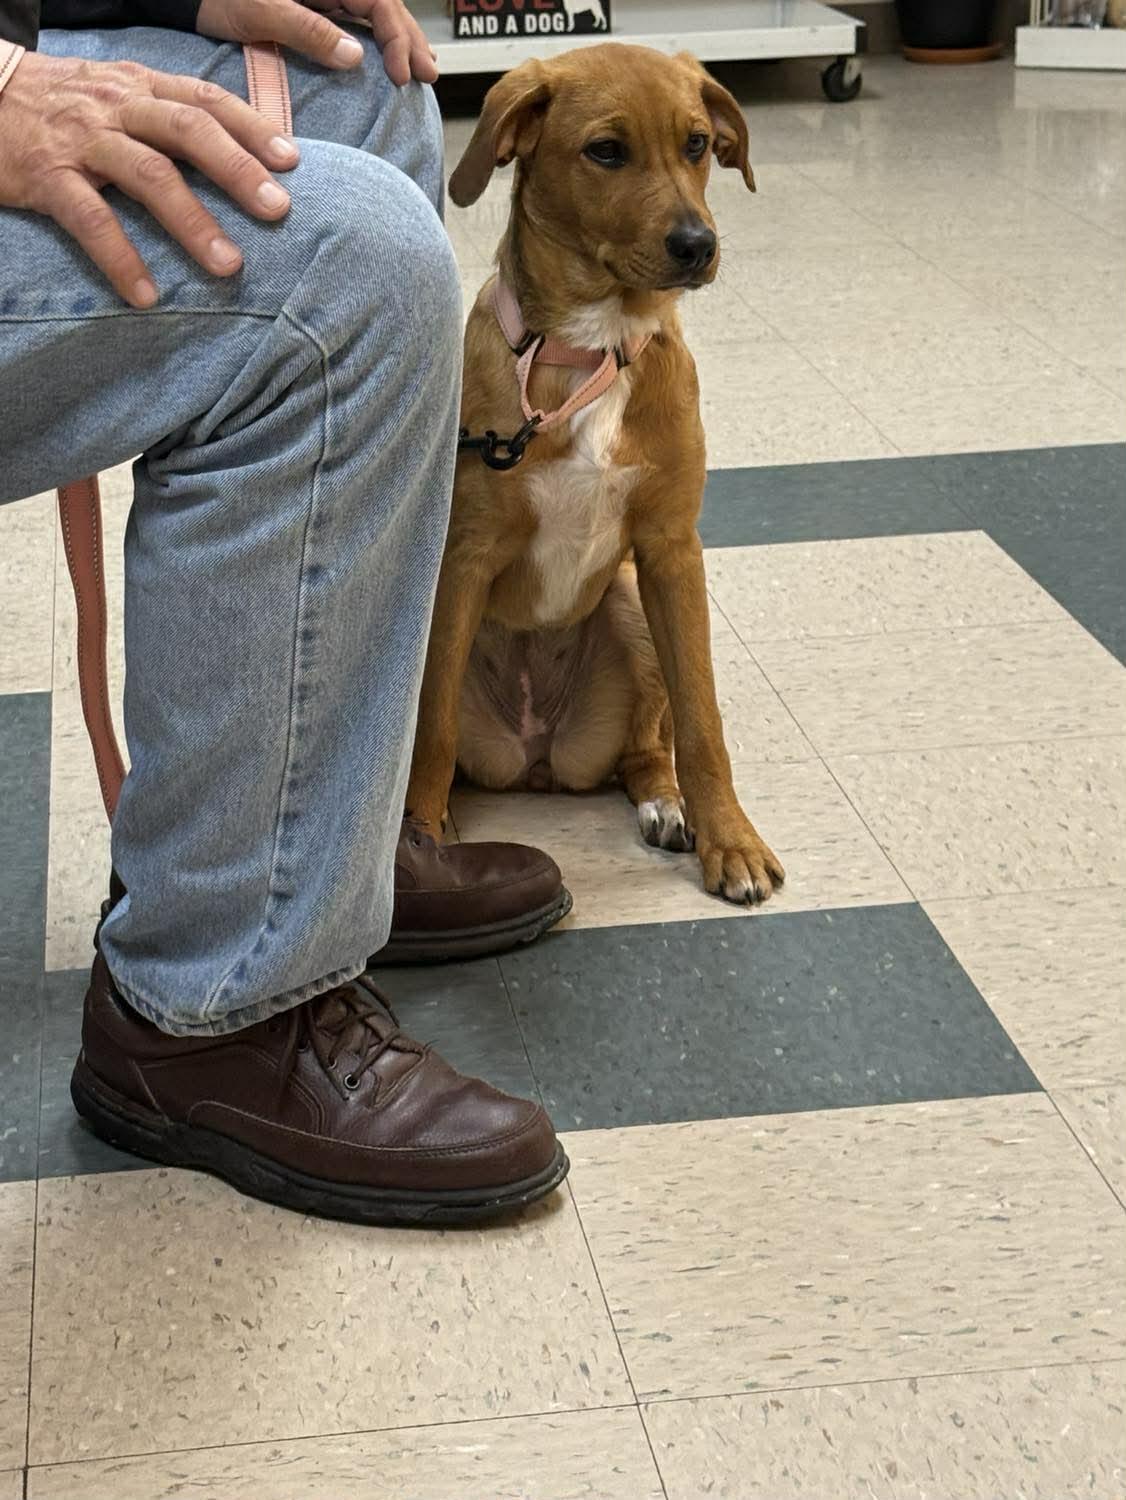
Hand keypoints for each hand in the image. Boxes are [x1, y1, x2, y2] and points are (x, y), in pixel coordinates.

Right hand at [0, 52, 297, 306]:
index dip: (252, 127)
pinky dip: (121, 259)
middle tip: (280, 211)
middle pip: (188, 130)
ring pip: (148, 174)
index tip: (292, 162)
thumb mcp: (116, 94)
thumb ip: (167, 116)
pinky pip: (90, 219)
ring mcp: (82, 140)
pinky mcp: (45, 175)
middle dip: (238, 171)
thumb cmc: (58, 105)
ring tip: (230, 266)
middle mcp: (116, 106)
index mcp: (139, 86)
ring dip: (192, 221)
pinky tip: (146, 295)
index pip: (205, 99)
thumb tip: (236, 153)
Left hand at [196, 0, 438, 85]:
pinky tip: (386, 58)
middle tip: (428, 74)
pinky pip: (352, 21)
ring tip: (418, 67)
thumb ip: (308, 29)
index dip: (397, 35)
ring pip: (372, 13)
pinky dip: (374, 40)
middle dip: (407, 38)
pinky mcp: (309, 8)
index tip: (403, 73)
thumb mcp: (261, 10)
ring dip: (397, 40)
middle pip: (382, 4)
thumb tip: (355, 56)